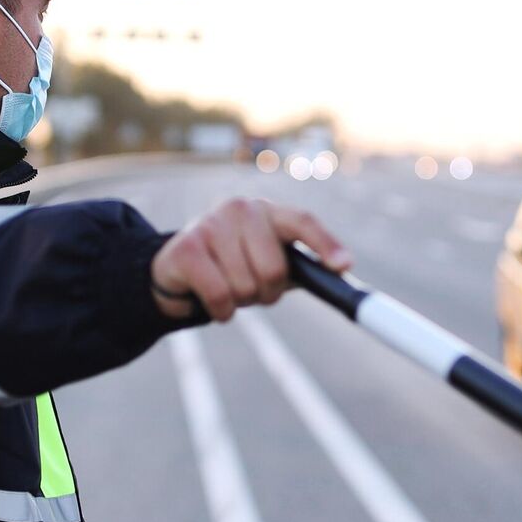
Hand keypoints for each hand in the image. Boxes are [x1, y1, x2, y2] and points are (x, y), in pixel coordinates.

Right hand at [150, 198, 351, 322]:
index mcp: (268, 211)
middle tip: (253, 290)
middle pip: (273, 269)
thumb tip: (340, 274)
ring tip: (227, 289)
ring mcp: (211, 224)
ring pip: (245, 287)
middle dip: (266, 292)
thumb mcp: (268, 261)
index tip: (344, 266)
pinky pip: (220, 296)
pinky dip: (222, 312)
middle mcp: (240, 209)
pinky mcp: (186, 248)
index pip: (302, 222)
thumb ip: (301, 267)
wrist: (178, 269)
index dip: (325, 244)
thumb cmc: (233, 265)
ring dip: (240, 302)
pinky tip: (212, 301)